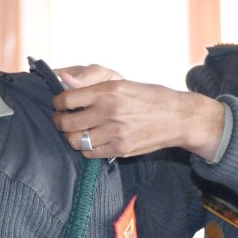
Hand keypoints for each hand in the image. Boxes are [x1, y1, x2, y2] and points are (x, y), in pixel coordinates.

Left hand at [51, 69, 225, 159]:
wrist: (179, 117)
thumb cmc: (150, 97)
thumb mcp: (123, 84)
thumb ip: (94, 86)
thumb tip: (65, 84)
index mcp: (108, 90)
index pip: (66, 98)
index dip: (57, 103)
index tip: (60, 104)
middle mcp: (109, 111)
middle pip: (66, 122)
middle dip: (59, 121)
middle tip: (61, 120)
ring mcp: (115, 132)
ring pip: (75, 141)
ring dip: (72, 137)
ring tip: (76, 132)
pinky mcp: (120, 149)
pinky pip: (90, 153)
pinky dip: (86, 148)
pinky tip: (92, 141)